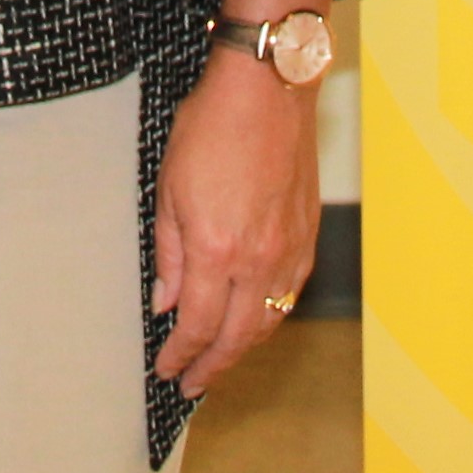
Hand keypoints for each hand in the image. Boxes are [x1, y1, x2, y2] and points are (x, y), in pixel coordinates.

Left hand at [152, 36, 324, 396]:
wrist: (268, 88)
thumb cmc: (212, 127)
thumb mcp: (169, 188)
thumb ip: (169, 252)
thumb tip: (164, 302)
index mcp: (216, 249)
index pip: (197, 325)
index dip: (181, 355)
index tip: (167, 369)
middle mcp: (258, 258)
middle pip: (237, 337)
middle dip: (212, 366)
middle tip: (192, 384)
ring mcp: (289, 249)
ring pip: (269, 321)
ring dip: (243, 349)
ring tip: (220, 361)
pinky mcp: (307, 235)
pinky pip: (290, 294)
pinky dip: (271, 318)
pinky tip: (257, 321)